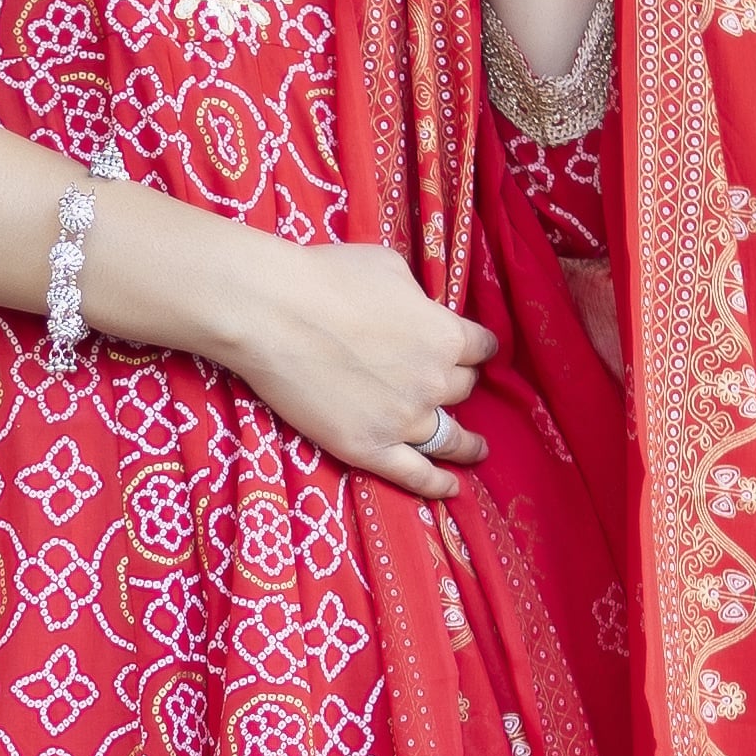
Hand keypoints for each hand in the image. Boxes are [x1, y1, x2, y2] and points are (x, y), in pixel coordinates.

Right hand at [206, 231, 492, 498]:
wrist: (272, 313)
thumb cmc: (327, 278)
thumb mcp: (390, 267)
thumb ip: (417, 296)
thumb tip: (419, 309)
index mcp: (445, 335)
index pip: (482, 348)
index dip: (475, 348)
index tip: (471, 352)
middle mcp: (434, 382)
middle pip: (464, 389)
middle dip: (455, 383)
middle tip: (442, 384)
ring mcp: (403, 420)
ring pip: (450, 437)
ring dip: (466, 443)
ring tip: (474, 449)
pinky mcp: (369, 448)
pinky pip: (414, 475)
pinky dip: (437, 485)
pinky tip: (452, 489)